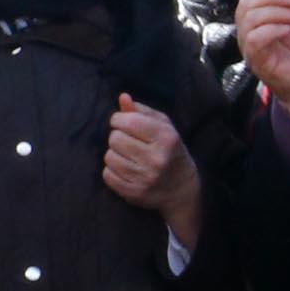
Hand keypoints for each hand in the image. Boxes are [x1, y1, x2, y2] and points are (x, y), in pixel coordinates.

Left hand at [103, 94, 203, 245]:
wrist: (181, 189)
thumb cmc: (170, 151)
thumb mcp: (163, 127)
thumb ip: (142, 111)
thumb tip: (123, 97)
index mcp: (166, 138)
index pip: (128, 121)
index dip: (119, 119)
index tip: (124, 124)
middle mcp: (156, 158)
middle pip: (115, 139)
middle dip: (118, 137)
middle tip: (128, 142)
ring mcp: (145, 178)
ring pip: (109, 157)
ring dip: (115, 154)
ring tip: (128, 156)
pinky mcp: (134, 193)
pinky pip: (107, 175)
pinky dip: (112, 171)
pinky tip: (125, 170)